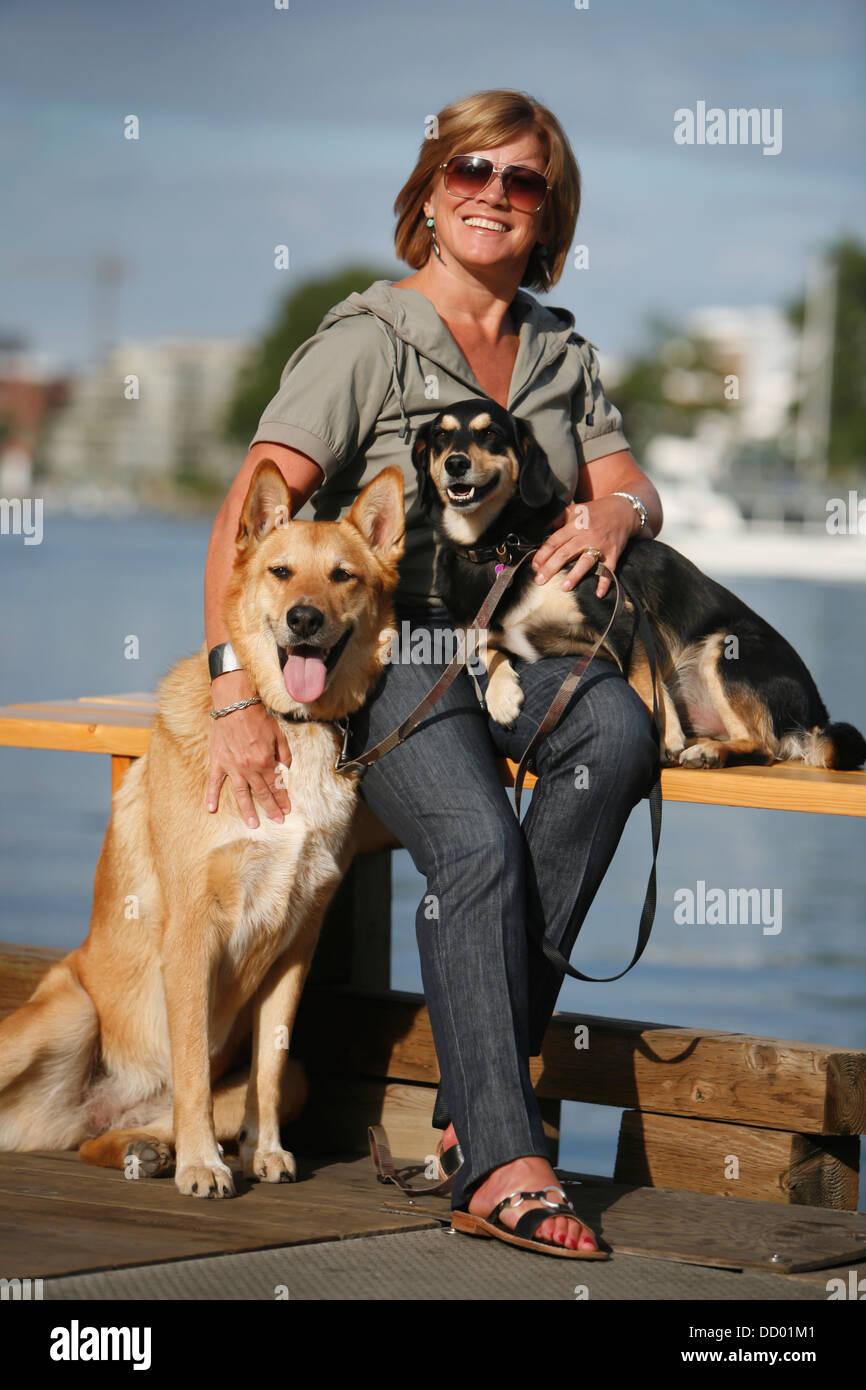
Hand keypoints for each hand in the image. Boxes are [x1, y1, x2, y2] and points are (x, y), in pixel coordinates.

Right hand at [207, 671, 291, 827]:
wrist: (235, 706)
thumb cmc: (258, 718)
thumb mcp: (278, 734)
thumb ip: (284, 754)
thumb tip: (286, 768)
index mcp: (265, 761)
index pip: (276, 785)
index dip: (282, 799)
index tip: (287, 810)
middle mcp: (249, 768)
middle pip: (262, 793)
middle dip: (271, 808)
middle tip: (276, 821)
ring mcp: (232, 767)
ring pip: (241, 793)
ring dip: (247, 810)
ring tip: (252, 824)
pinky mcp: (218, 762)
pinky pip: (214, 783)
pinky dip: (211, 796)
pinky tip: (211, 809)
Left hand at [531, 495, 640, 597]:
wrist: (623, 510)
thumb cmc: (596, 512)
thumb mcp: (575, 510)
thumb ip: (558, 519)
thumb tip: (543, 529)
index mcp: (575, 525)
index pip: (555, 541)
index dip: (543, 554)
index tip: (535, 566)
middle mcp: (587, 535)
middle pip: (566, 553)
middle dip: (551, 567)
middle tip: (540, 580)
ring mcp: (601, 545)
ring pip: (586, 561)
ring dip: (575, 574)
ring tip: (564, 587)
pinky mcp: (613, 553)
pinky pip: (608, 569)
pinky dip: (605, 581)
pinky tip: (598, 593)